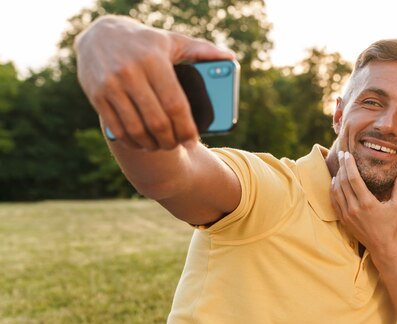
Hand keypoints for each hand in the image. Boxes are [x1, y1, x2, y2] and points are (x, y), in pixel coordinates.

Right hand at [75, 15, 234, 149]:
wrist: (99, 33)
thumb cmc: (145, 41)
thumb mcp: (173, 40)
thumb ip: (202, 50)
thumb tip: (230, 58)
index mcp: (153, 60)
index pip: (175, 104)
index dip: (186, 129)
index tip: (192, 141)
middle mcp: (130, 72)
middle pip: (157, 122)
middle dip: (171, 140)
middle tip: (178, 144)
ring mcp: (111, 85)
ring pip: (137, 129)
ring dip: (152, 144)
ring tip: (162, 145)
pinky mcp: (96, 96)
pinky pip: (117, 129)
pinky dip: (132, 142)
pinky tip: (142, 143)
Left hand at [330, 151, 396, 257]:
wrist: (382, 247)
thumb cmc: (391, 226)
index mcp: (367, 203)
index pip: (354, 179)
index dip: (349, 165)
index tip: (347, 154)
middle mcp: (354, 208)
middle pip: (343, 182)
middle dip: (342, 167)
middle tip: (341, 154)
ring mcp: (347, 215)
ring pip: (336, 191)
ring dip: (336, 177)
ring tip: (339, 167)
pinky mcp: (343, 220)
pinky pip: (334, 202)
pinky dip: (333, 190)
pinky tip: (335, 182)